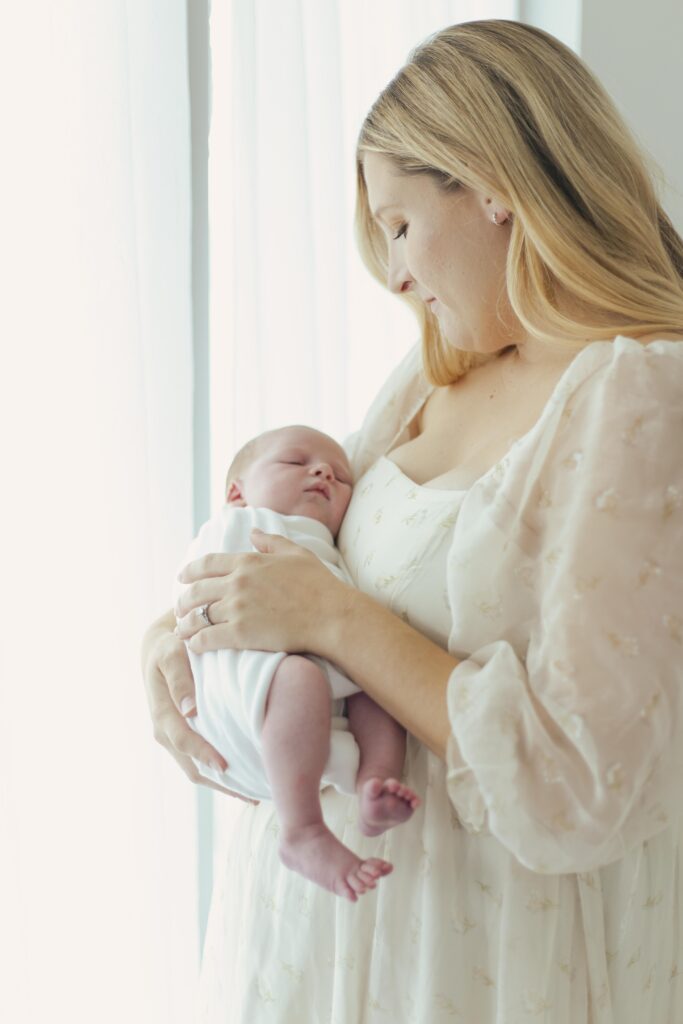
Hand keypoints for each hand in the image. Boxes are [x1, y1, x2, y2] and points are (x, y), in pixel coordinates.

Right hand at [141, 613, 256, 803]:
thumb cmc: (169, 647)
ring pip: (196, 772)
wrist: (160, 647)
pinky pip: (199, 763)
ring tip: (252, 793)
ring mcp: (173, 739)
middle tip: (251, 792)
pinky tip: (243, 779)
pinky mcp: (184, 737)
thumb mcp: (170, 653)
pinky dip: (219, 775)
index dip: (204, 755)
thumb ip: (179, 677)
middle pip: (192, 768)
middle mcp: (165, 733)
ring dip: (222, 785)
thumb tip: (189, 710)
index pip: (184, 741)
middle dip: (220, 783)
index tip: (227, 765)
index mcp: (162, 714)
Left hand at [174, 530, 347, 655]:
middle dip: (183, 600)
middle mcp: (237, 583)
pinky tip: (194, 645)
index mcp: (248, 561)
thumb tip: (253, 532)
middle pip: (197, 591)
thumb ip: (271, 542)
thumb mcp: (296, 553)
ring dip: (186, 624)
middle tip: (179, 608)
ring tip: (182, 630)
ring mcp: (237, 608)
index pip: (207, 563)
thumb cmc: (319, 584)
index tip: (181, 577)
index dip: (190, 571)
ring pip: (198, 616)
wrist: (330, 615)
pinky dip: (196, 642)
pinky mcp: (240, 634)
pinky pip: (207, 638)